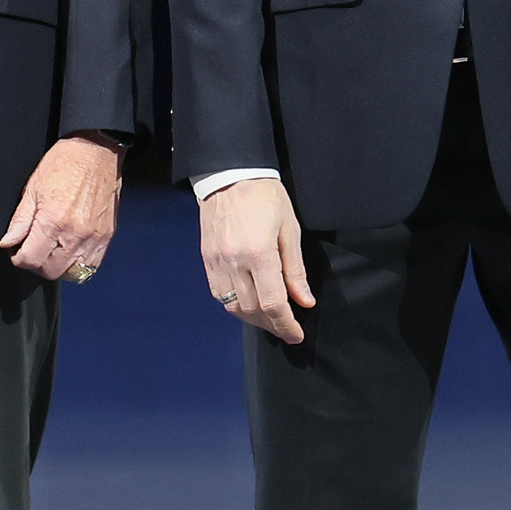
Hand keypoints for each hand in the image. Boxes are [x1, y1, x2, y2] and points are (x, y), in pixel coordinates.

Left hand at [1, 134, 124, 282]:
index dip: (18, 258)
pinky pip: (92, 265)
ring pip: (73, 273)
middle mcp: (75, 234)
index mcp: (53, 221)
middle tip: (32, 250)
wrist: (97, 151)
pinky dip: (79, 264)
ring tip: (52, 251)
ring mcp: (94, 237)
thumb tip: (8, 242)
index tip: (17, 250)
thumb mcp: (33, 188)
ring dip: (58, 267)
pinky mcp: (107, 236)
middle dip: (36, 265)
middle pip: (51, 271)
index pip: (30, 259)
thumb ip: (20, 220)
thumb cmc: (64, 163)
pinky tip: (70, 250)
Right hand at [199, 175, 311, 343]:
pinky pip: (219, 294)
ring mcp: (216, 263)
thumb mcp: (289, 229)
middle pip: (252, 310)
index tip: (296, 335)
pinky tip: (248, 304)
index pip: (273, 304)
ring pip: (233, 306)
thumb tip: (304, 301)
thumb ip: (295, 269)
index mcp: (259, 254)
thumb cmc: (265, 196)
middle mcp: (234, 263)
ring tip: (270, 320)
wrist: (229, 174)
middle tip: (287, 329)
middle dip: (272, 325)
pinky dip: (235, 305)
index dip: (286, 325)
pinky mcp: (206, 260)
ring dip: (253, 319)